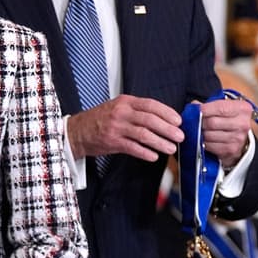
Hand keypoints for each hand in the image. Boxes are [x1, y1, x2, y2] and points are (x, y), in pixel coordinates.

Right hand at [66, 94, 182, 160]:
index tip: (178, 120)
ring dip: (160, 142)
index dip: (167, 113)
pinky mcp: (112, 142)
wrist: (78, 131)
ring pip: (144, 134)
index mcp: (125, 102)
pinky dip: (145, 152)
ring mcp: (116, 127)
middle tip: (180, 136)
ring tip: (171, 148)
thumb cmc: (100, 119)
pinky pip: (133, 148)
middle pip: (150, 120)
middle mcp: (121, 113)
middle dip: (168, 129)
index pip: (151, 105)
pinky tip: (154, 156)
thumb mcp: (118, 107)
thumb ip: (137, 110)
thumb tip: (162, 119)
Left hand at [199, 98, 253, 168]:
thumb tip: (194, 106)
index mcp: (242, 108)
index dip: (204, 109)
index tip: (195, 110)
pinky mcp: (232, 150)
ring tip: (198, 130)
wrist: (242, 136)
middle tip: (194, 121)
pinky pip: (210, 146)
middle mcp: (242, 123)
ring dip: (200, 133)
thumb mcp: (225, 107)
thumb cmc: (230, 118)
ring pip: (209, 135)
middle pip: (212, 123)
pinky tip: (204, 139)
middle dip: (199, 122)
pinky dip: (204, 142)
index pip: (220, 108)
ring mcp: (238, 138)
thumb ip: (210, 105)